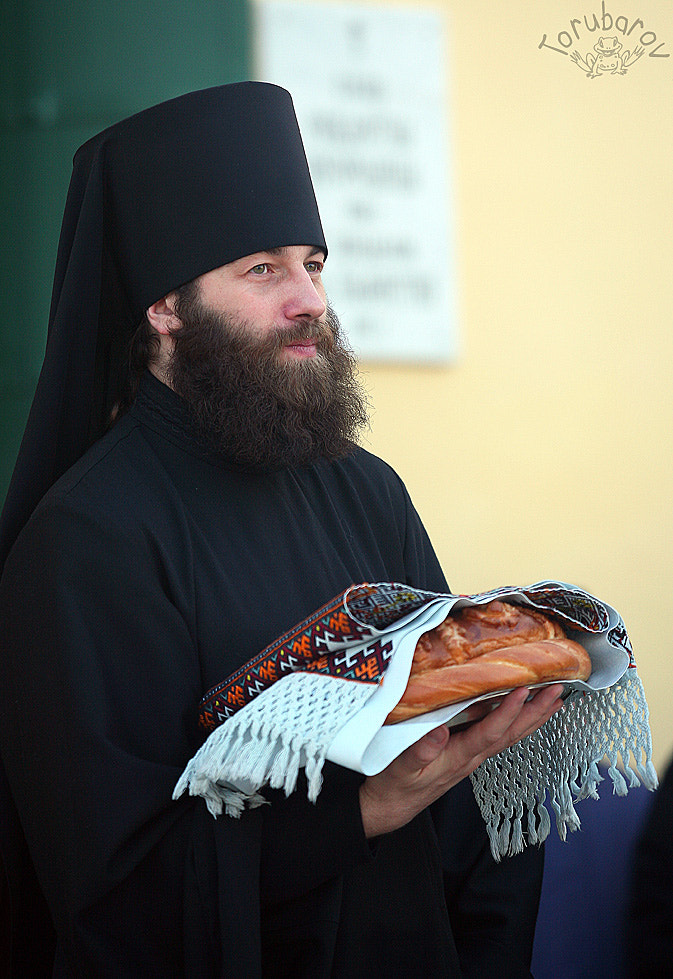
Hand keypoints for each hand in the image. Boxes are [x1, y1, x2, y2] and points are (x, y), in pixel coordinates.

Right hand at [359, 683, 563, 837]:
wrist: (390, 807)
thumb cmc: (394, 786)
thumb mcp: (400, 769)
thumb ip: (419, 753)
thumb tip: (440, 732)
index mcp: (458, 757)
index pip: (489, 733)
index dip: (507, 712)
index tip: (523, 691)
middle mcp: (472, 757)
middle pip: (511, 735)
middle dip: (535, 713)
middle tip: (557, 691)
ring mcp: (473, 757)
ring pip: (511, 737)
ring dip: (534, 719)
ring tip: (554, 701)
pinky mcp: (468, 753)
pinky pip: (500, 737)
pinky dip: (518, 724)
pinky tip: (525, 714)